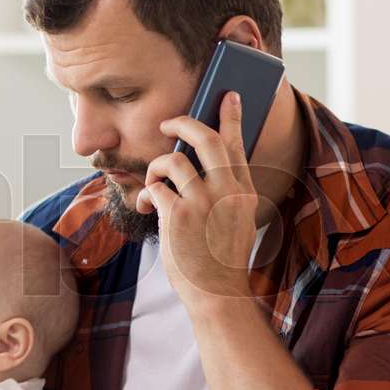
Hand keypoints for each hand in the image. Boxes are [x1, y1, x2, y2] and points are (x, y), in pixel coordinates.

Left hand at [135, 90, 260, 310]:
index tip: (229, 95)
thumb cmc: (220, 257)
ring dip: (157, 167)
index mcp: (242, 190)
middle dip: (183, 123)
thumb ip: (225, 191)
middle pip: (205, 138)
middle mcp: (226, 191)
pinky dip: (148, 194)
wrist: (217, 293)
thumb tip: (198, 162)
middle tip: (168, 123)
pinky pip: (155, 188)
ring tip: (155, 182)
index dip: (232, 116)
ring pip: (173, 161)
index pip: (237, 143)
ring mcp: (203, 202)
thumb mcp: (235, 219)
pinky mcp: (178, 216)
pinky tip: (149, 207)